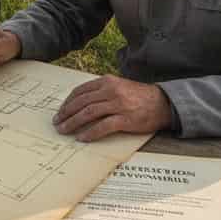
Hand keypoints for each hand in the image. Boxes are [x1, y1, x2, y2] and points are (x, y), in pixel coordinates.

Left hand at [53, 75, 172, 141]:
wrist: (163, 103)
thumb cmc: (139, 96)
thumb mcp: (119, 86)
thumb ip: (102, 91)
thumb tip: (81, 103)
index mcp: (107, 81)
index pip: (80, 91)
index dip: (67, 102)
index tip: (60, 111)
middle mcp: (110, 90)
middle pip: (81, 102)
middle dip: (66, 113)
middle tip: (57, 122)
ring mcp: (118, 104)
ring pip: (88, 113)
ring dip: (73, 123)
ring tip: (64, 130)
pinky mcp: (126, 119)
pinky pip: (103, 126)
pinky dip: (90, 133)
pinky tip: (82, 138)